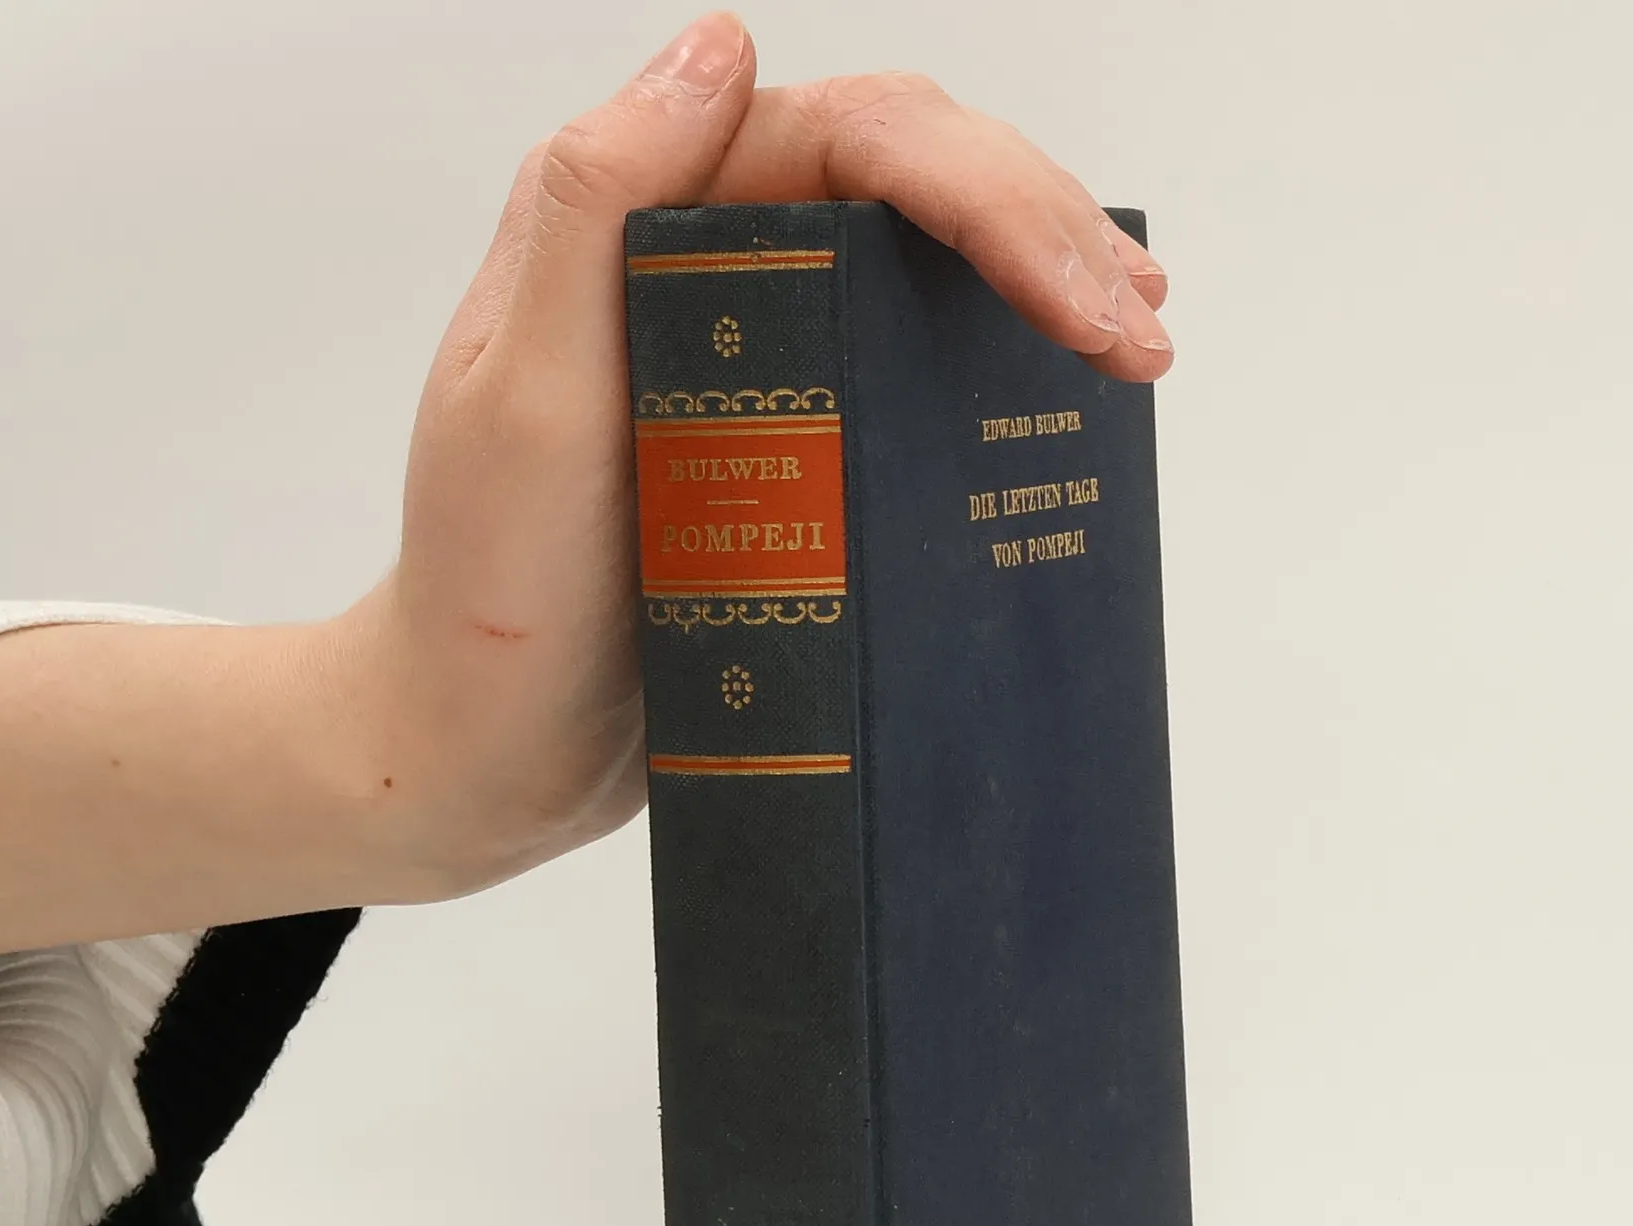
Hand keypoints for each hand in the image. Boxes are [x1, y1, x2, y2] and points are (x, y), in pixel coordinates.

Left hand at [0, 15, 1171, 956]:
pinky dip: (999, 363)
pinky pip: (911, 367)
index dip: (990, 195)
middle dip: (1047, 232)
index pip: (856, 144)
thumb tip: (720, 45)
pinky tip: (1065, 391)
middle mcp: (713, 265)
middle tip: (1144, 331)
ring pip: (925, 262)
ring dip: (1046, 278)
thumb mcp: (523, 396)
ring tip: (1139, 340)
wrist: (488, 748)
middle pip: (912, 182)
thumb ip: (590, 207)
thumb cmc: (490, 595)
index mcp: (650, 223)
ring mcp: (761, 356)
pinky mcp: (793, 447)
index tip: (1080, 300)